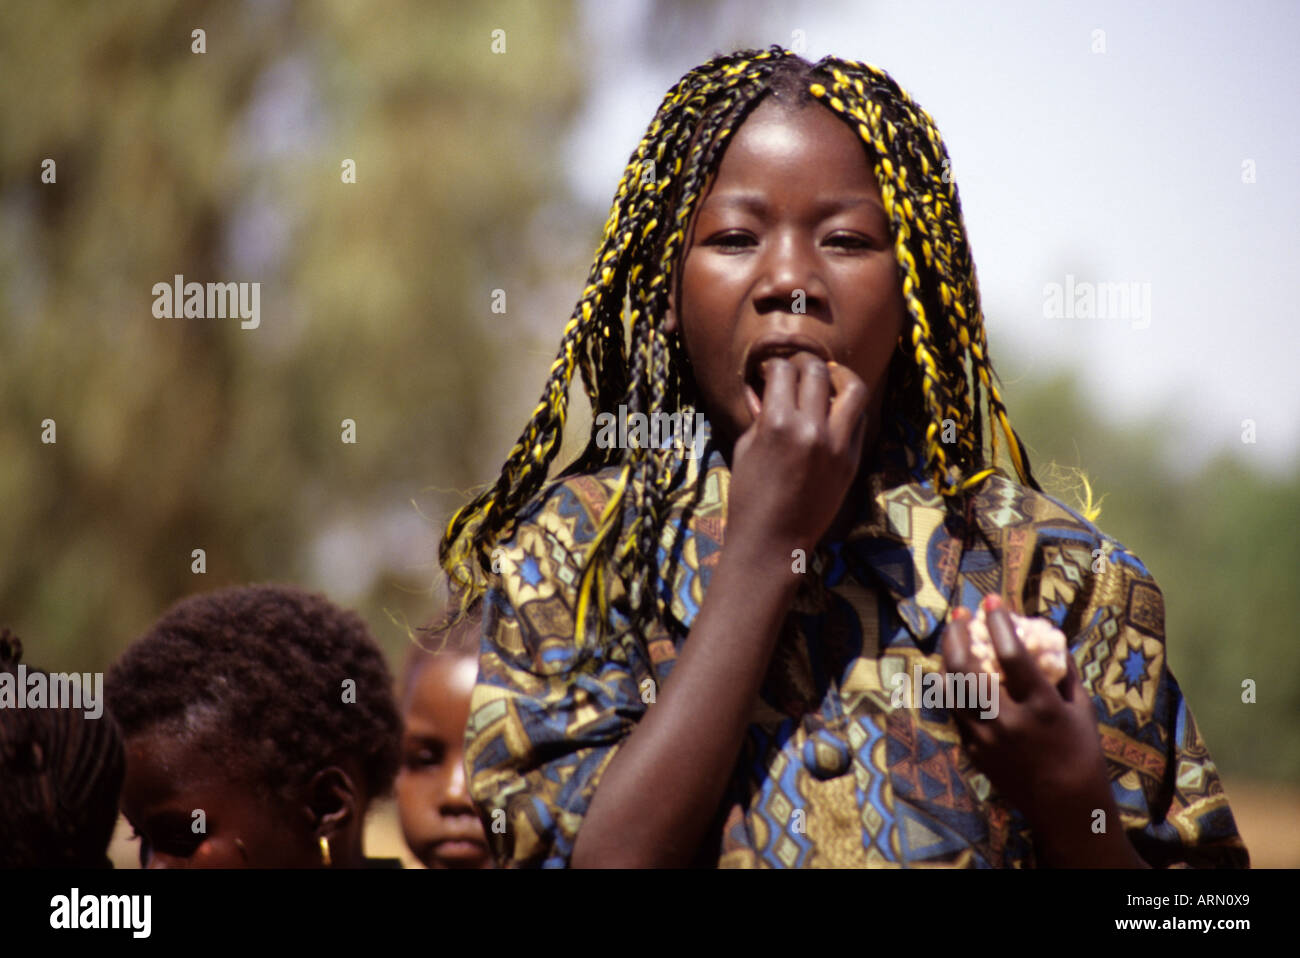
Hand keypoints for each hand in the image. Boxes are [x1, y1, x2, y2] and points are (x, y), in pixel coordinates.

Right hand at [726, 352, 868, 558]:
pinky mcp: (851, 459)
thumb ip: (762, 414)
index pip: (784, 370)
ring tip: (827, 378)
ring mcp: (836, 444)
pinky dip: (847, 407)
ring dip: (838, 376)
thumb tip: (769, 388)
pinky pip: (858, 418)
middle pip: (817, 371)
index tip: (770, 373)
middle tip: (796, 371)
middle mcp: (810, 429)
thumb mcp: (746, 448)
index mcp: (777, 423)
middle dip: (804, 364)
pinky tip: (833, 409)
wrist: (773, 542)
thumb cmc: (749, 496)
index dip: (774, 366)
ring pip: (853, 387)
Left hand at [942, 595, 1145, 865]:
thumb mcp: (1081, 708)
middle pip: (967, 669)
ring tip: (954, 636)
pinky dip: (952, 685)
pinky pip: (955, 710)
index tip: (992, 601)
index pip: (1012, 655)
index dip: (999, 623)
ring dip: (949, 657)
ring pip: (952, 689)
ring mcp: (985, 738)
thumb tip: (1048, 635)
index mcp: (1041, 707)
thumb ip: (1063, 671)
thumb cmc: (1081, 753)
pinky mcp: (973, 750)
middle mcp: (1007, 721)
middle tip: (961, 615)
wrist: (1065, 808)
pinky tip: (954, 669)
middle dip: (959, 635)